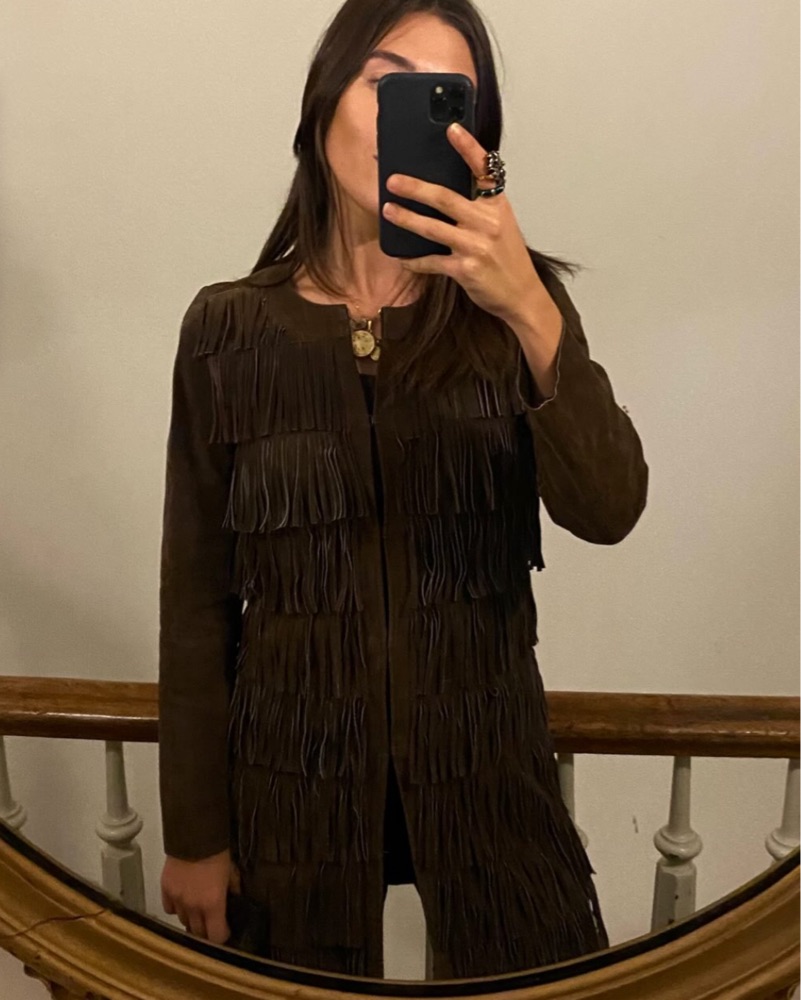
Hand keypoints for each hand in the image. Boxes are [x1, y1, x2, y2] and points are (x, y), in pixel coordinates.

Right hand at [161, 848, 237, 944]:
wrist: (194, 835)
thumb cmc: (217, 852)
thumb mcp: (231, 872)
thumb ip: (233, 890)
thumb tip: (235, 900)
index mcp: (213, 904)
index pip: (216, 936)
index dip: (221, 937)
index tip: (224, 932)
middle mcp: (193, 907)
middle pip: (197, 934)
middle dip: (205, 932)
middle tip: (211, 924)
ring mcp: (177, 900)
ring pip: (183, 922)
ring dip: (191, 919)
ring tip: (197, 911)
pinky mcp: (165, 890)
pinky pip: (169, 909)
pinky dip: (176, 908)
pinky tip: (182, 901)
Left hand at [382, 122, 544, 324]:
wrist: (521, 295)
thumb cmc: (508, 259)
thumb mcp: (501, 225)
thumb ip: (479, 208)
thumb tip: (443, 196)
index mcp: (497, 206)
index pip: (484, 170)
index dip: (468, 148)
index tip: (451, 129)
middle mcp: (487, 222)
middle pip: (445, 198)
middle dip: (415, 188)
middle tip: (393, 181)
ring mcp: (476, 246)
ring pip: (433, 228)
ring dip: (407, 219)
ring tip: (388, 211)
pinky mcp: (466, 270)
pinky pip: (432, 262)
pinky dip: (415, 261)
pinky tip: (402, 258)